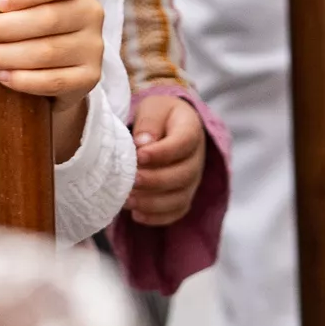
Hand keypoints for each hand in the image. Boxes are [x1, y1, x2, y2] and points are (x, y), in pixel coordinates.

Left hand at [0, 0, 104, 99]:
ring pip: (50, 52)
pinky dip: (25, 80)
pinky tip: (3, 76)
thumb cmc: (19, 16)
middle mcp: (91, 12)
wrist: (43, 62)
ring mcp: (93, 46)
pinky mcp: (89, 76)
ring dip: (10, 56)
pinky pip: (56, 81)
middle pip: (50, 19)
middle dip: (9, 27)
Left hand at [125, 90, 207, 227]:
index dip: (162, 153)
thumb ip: (148, 122)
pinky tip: (136, 215)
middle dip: (155, 180)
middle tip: (131, 180)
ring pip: (180, 198)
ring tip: (127, 200)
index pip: (184, 143)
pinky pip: (176, 212)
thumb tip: (142, 143)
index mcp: (191, 129)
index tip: (139, 155)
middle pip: (184, 175)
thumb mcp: (152, 108)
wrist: (167, 125)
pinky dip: (157, 218)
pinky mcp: (184, 196)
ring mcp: (192, 180)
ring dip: (153, 203)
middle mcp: (197, 158)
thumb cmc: (157, 116)